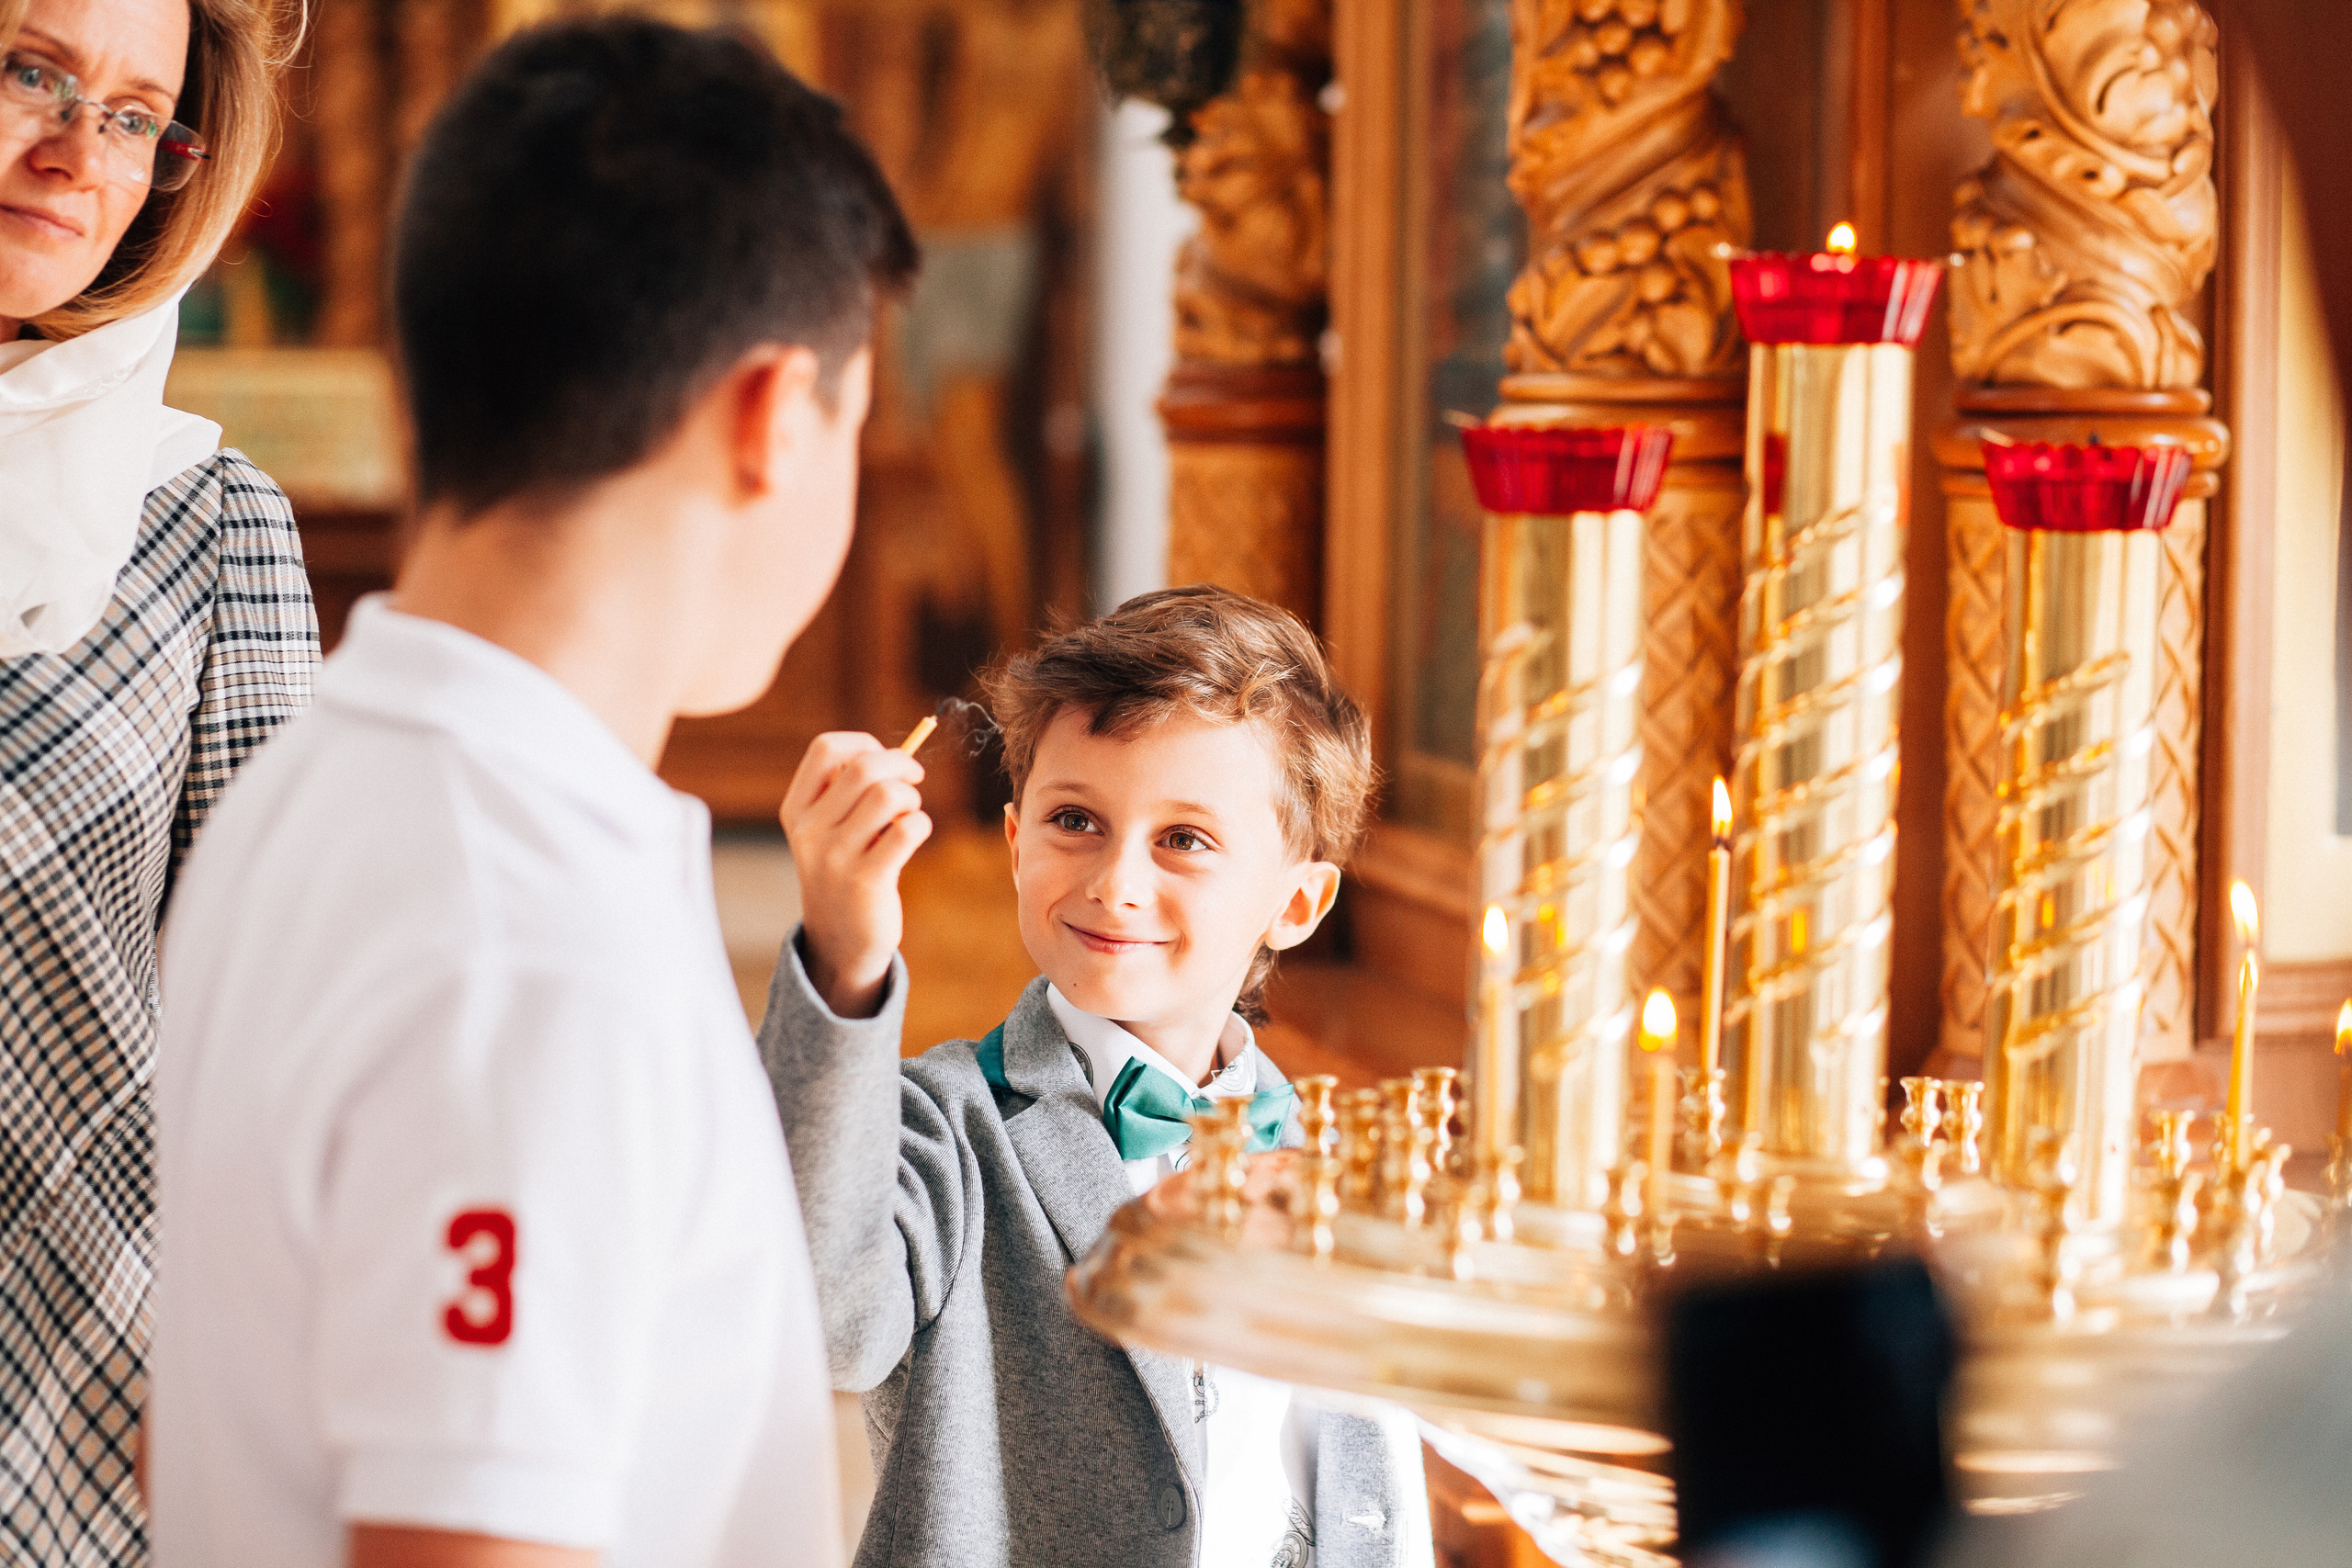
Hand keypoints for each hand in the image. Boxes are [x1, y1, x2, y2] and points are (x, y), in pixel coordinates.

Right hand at [780, 732, 932, 1018]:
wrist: (841, 940)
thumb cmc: (846, 870)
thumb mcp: (829, 830)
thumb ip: (848, 792)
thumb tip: (894, 753)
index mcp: (797, 810)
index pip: (826, 749)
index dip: (864, 743)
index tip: (884, 759)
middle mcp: (810, 831)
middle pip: (863, 767)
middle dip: (900, 765)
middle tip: (913, 781)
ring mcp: (835, 857)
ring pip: (888, 795)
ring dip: (911, 797)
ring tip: (909, 814)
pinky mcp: (867, 880)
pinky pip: (908, 829)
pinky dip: (922, 824)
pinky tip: (914, 836)